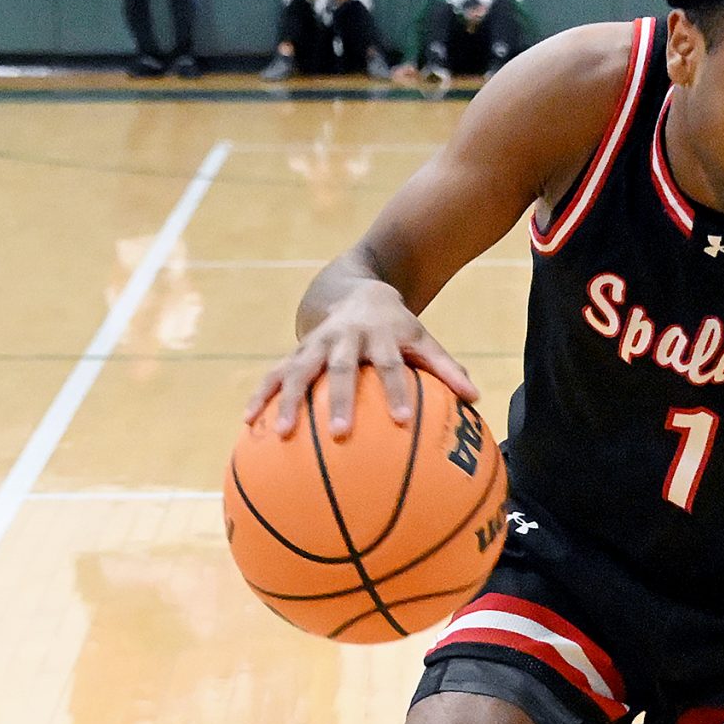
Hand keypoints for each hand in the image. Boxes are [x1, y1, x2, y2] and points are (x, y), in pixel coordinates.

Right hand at [246, 280, 478, 438]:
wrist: (356, 291)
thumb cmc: (396, 328)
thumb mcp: (423, 340)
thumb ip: (447, 369)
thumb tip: (476, 399)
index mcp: (381, 336)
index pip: (391, 365)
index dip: (395, 390)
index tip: (402, 420)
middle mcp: (346, 338)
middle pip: (341, 368)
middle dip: (339, 399)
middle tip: (339, 432)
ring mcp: (316, 343)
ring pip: (298, 369)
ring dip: (288, 400)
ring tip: (280, 433)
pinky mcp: (295, 351)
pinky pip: (273, 373)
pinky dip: (260, 395)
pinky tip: (247, 422)